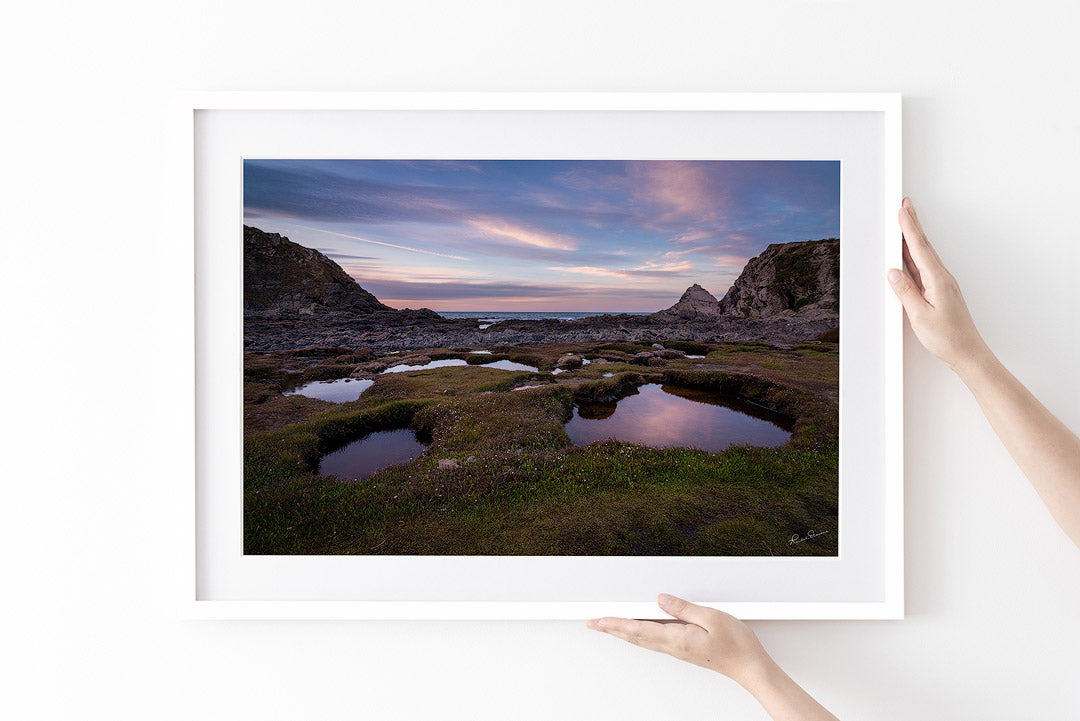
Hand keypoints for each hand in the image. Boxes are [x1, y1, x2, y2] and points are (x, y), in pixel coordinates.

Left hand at [587, 593, 769, 687]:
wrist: (750, 667)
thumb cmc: (736, 644)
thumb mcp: (712, 617)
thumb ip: (684, 608)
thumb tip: (661, 599)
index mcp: (677, 638)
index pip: (639, 629)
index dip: (616, 624)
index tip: (599, 620)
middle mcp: (674, 647)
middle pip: (635, 637)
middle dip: (612, 629)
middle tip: (593, 624)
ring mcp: (678, 650)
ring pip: (643, 641)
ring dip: (622, 633)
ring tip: (608, 626)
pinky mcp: (684, 650)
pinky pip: (654, 642)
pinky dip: (638, 636)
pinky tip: (636, 633)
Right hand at [889, 197, 989, 373]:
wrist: (967, 352)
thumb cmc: (947, 337)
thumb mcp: (920, 315)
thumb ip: (906, 292)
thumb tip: (894, 272)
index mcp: (938, 280)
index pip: (919, 249)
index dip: (909, 228)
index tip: (902, 210)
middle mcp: (942, 278)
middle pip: (923, 246)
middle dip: (912, 224)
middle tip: (905, 205)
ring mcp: (941, 284)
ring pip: (923, 255)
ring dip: (912, 238)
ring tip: (903, 223)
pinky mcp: (939, 291)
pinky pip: (923, 268)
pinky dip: (913, 256)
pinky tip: (906, 254)